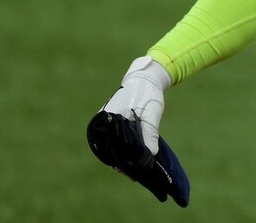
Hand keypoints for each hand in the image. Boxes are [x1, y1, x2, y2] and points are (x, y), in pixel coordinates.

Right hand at [87, 57, 189, 206]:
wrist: (145, 80)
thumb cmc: (148, 93)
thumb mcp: (152, 112)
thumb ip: (150, 132)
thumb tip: (150, 154)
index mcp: (108, 117)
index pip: (111, 145)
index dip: (121, 160)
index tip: (131, 171)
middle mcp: (104, 122)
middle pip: (110, 148)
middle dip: (122, 161)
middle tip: (135, 175)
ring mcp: (107, 124)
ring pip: (113, 146)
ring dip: (124, 157)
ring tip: (136, 172)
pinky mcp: (113, 125)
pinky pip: (117, 141)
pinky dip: (125, 150)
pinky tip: (135, 160)